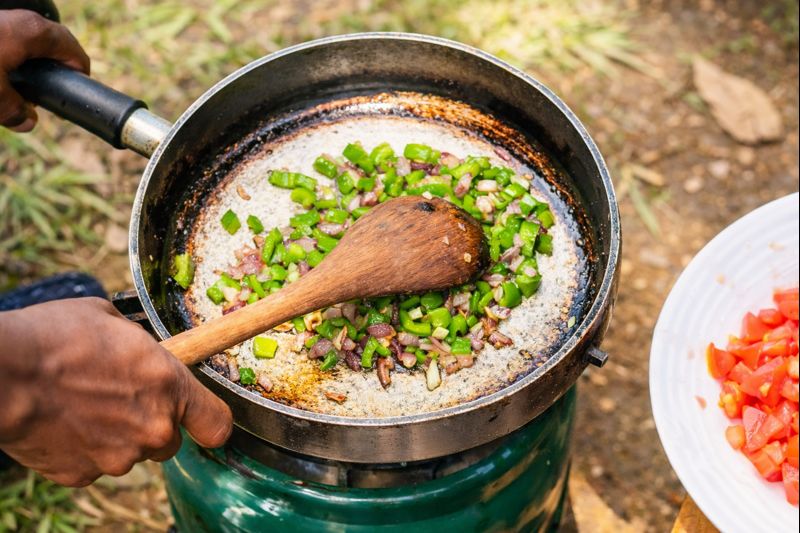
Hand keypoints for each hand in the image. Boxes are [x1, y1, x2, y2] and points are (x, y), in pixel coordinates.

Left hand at [0, 9, 88, 131]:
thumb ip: (13, 111)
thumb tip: (26, 119)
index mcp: (33, 32)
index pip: (72, 49)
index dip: (79, 72)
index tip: (76, 92)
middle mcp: (18, 20)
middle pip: (47, 44)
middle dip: (46, 71)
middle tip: (37, 98)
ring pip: (20, 44)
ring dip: (19, 68)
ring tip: (6, 93)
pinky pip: (1, 44)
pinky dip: (1, 61)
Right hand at [0, 297, 232, 486]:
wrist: (3, 373)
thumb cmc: (55, 337)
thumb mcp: (112, 321)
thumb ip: (140, 347)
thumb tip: (139, 349)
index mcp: (170, 387)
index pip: (217, 424)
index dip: (209, 422)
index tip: (201, 418)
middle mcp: (153, 428)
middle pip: (169, 440)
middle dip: (151, 423)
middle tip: (121, 399)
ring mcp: (117, 457)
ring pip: (130, 453)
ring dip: (116, 435)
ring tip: (82, 405)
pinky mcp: (81, 475)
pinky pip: (92, 465)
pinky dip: (81, 449)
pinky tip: (62, 422)